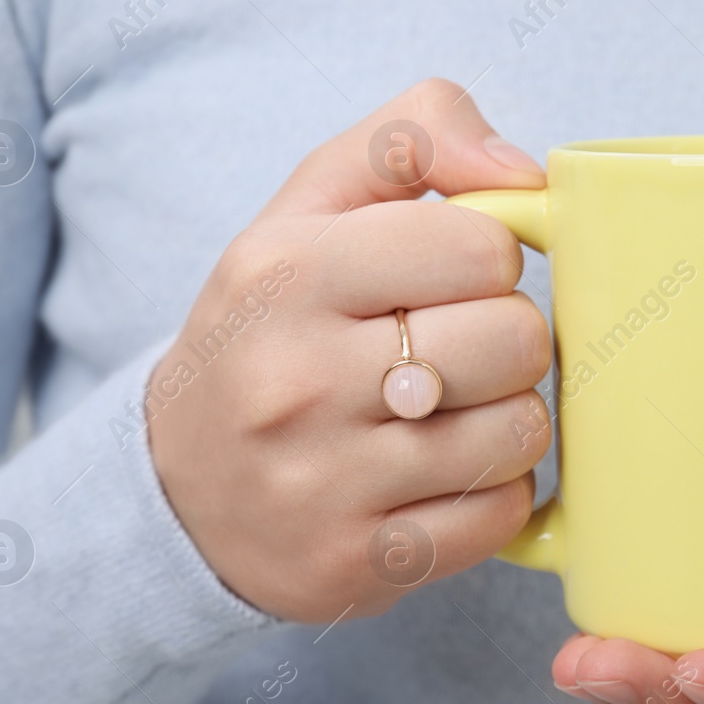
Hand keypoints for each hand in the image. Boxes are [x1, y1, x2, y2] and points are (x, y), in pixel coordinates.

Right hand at [148, 79, 554, 621]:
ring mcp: (322, 484)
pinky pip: (503, 513)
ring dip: (509, 417)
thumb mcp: (307, 208)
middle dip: (507, 338)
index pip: (479, 245)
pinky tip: (447, 473)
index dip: (488, 259)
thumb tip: (524, 170)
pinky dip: (497, 491)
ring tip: (455, 411)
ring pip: (519, 431)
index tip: (452, 279)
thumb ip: (410, 139)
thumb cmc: (272, 329)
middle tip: (461, 348)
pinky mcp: (358, 564)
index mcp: (285, 273)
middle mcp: (294, 380)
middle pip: (514, 339)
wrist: (180, 488)